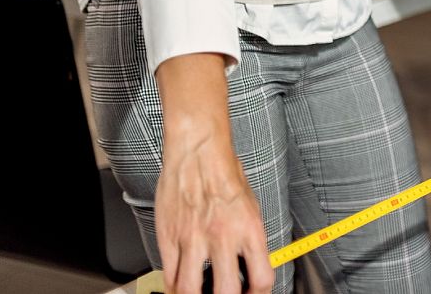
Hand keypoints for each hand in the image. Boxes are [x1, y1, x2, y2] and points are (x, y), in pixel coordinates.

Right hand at [154, 55, 273, 293]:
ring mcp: (192, 239)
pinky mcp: (169, 236)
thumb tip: (252, 263)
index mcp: (249, 230)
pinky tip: (180, 283)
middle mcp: (222, 238)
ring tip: (199, 293)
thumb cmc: (225, 172)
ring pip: (189, 290)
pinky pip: (170, 273)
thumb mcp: (251, 205)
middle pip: (225, 292)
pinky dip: (174, 284)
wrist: (198, 151)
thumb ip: (250, 238)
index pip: (261, 279)